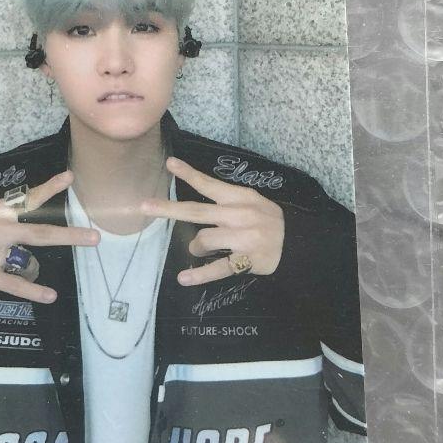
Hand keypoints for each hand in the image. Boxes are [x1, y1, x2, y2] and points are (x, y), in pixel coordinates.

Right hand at [0, 169, 98, 302]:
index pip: (27, 199)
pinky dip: (33, 290)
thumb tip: (29, 207)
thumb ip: (3, 214)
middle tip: (95, 237)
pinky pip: (14, 284)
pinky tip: (49, 295)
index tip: (70, 177)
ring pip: (28, 262)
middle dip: (70, 235)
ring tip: (18, 271)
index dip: (50, 188)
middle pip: (40, 232)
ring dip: (30, 269)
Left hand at [140, 156, 285, 285]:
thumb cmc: (270, 222)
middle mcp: (239, 215)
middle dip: (168, 209)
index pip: (209, 185)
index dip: (188, 173)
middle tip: (143, 206)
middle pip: (196, 211)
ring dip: (195, 247)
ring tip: (198, 251)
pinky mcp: (246, 260)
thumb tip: (197, 207)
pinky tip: (184, 279)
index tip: (169, 163)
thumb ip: (227, 202)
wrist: (299, 244)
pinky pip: (218, 268)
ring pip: (203, 240)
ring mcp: (243, 238)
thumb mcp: (253, 203)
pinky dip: (199, 275)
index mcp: (240, 198)